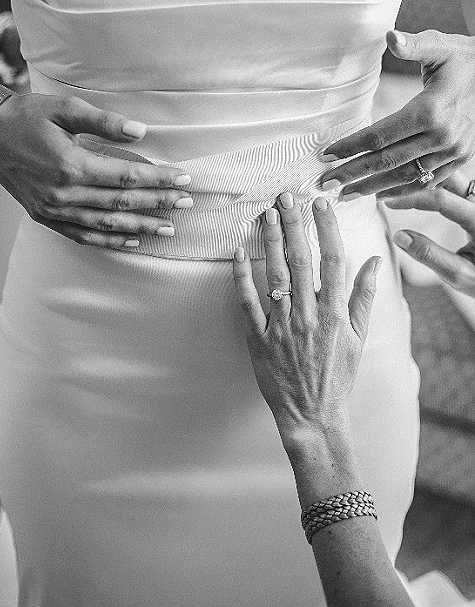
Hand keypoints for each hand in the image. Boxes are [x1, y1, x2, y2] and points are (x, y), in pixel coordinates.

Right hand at [0, 92, 192, 247]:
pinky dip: (110, 241)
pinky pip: (83, 235)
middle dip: (159, 203)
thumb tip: (141, 131)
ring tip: (169, 228)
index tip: (184, 178)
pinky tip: (132, 241)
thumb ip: (104, 121)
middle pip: (122, 204)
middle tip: (188, 203)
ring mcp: (54, 210)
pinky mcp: (46, 217)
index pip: (127, 177)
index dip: (159, 179)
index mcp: (72, 165)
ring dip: (141, 227)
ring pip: (106, 225)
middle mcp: (64, 193)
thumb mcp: (65, 108)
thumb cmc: (27, 116)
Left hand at [232, 194, 380, 441]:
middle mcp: (309, 316)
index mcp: (336, 313)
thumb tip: (373, 260)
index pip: (333, 260)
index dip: (327, 228)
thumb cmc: (337, 375)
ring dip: (270, 241)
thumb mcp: (358, 338)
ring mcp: (282, 326)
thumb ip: (363, 297)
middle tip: (287, 197)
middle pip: (301, 260)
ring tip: (266, 214)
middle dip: (294, 225)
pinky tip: (239, 251)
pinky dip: (242, 276)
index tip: (320, 203)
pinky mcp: (258, 338)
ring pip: (274, 275)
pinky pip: (247, 302)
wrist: (312, 415)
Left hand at [319, 30, 474, 199]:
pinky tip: (382, 195)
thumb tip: (391, 36)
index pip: (380, 136)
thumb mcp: (439, 45)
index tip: (327, 154)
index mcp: (431, 111)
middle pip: (388, 161)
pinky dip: (405, 191)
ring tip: (347, 194)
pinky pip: (429, 181)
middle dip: (354, 173)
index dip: (351, 146)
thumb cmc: (462, 58)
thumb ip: (413, 45)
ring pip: (406, 176)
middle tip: (327, 183)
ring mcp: (453, 151)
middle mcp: (442, 136)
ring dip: (374, 187)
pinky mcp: (460, 158)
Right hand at [385, 171, 474, 295]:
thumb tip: (400, 236)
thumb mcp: (459, 275)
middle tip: (389, 185)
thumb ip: (431, 256)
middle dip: (416, 178)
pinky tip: (413, 187)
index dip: (412, 198)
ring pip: (450, 175)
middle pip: (447, 176)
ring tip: (398, 184)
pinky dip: (431, 181)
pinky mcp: (473, 201)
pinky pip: (452, 183)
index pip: (441, 199)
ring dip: (423, 177)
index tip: (388, 202)